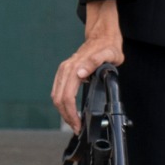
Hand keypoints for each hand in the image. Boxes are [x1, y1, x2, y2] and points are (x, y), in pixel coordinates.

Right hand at [51, 0, 125, 131]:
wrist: (102, 36)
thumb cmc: (108, 47)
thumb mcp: (108, 55)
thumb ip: (94, 63)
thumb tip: (79, 74)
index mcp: (74, 68)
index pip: (67, 97)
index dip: (71, 114)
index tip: (78, 125)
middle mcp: (65, 69)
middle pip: (59, 99)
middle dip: (66, 116)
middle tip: (77, 128)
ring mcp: (63, 70)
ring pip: (56, 96)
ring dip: (63, 112)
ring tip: (73, 122)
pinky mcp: (64, 72)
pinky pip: (57, 91)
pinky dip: (61, 103)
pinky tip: (69, 110)